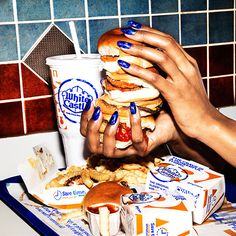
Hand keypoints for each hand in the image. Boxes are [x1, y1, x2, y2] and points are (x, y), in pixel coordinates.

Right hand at [80, 101, 177, 157]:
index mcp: (109, 134)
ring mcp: (128, 149)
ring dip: (108, 133)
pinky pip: (136, 141)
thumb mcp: (128, 102)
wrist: (173, 120)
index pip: (87, 133)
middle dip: (91, 130)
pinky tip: (133, 109)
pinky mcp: (143, 149)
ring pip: (109, 151)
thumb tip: (104, 81)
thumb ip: (115, 97)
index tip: (89, 103)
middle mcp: (115, 145)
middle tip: (98, 113)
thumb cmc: (149, 111)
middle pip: (93, 147)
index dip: (84, 120)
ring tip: (114, 115)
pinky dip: (134, 124)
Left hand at [118, 21, 217, 139]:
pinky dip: (139, 71)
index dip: (151, 32)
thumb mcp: (185, 83)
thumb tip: (153, 66)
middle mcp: (186, 67)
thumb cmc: (193, 105)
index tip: (135, 28)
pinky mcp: (176, 94)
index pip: (169, 41)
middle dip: (145, 35)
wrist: (206, 123)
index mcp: (188, 63)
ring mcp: (182, 80)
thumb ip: (173, 73)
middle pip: (165, 43)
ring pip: (160, 57)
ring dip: (140, 49)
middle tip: (127, 31)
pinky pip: (155, 79)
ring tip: (123, 46)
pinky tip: (126, 67)